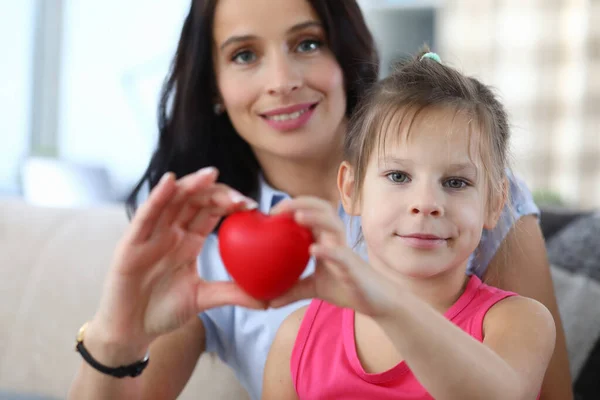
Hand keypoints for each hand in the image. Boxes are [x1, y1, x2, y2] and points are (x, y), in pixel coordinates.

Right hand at [92, 167, 265, 351]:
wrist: (132, 330)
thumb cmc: (164, 311)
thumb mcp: (204, 298)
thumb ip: (233, 294)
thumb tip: (268, 301)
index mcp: (189, 240)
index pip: (211, 211)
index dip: (230, 203)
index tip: (252, 206)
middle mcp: (171, 231)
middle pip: (194, 200)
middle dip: (217, 193)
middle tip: (239, 197)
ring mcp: (151, 235)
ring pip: (171, 200)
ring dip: (191, 185)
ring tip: (210, 175)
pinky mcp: (131, 243)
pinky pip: (145, 215)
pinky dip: (157, 197)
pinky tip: (170, 182)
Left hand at [268, 197, 395, 317]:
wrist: (375, 301)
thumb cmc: (346, 287)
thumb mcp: (313, 288)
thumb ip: (292, 291)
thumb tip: (267, 302)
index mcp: (325, 238)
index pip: (310, 211)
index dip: (292, 205)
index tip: (270, 212)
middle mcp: (335, 239)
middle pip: (322, 209)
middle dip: (301, 202)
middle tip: (278, 209)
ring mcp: (345, 251)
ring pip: (334, 225)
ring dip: (315, 217)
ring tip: (297, 216)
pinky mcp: (353, 267)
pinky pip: (341, 255)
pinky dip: (328, 250)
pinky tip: (314, 249)